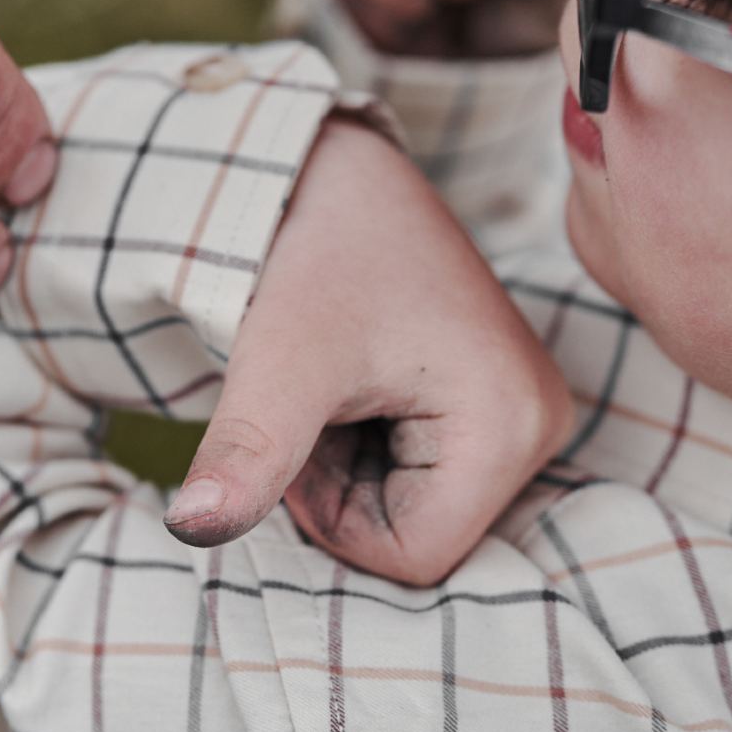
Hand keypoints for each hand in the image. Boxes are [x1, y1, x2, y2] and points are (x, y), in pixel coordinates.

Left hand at [165, 117, 571, 584]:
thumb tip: (189, 533)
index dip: (333, 516)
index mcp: (510, 425)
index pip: (412, 557)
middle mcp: (542, 426)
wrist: (336, 175)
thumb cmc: (312, 258)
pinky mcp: (503, 402)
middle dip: (345, 489)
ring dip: (356, 469)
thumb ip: (248, 455)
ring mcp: (528, 413)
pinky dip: (375, 448)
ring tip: (339, 386)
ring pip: (420, 511)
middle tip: (319, 402)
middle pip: (420, 537)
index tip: (305, 428)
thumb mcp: (278, 362)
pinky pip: (430, 476)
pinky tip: (361, 386)